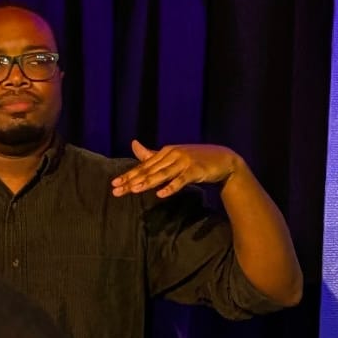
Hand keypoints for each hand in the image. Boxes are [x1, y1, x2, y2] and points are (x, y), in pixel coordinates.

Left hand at [111, 140, 243, 198]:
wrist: (223, 159)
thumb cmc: (194, 159)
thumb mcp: (171, 156)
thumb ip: (151, 154)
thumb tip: (133, 144)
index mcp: (164, 152)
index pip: (143, 166)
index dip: (128, 175)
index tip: (114, 185)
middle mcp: (172, 155)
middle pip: (149, 170)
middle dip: (132, 180)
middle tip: (116, 190)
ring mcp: (184, 162)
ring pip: (162, 174)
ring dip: (148, 182)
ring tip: (134, 190)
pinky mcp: (195, 170)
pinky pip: (181, 180)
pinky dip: (171, 187)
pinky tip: (161, 194)